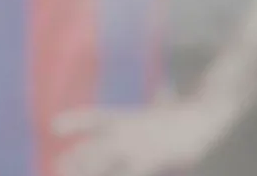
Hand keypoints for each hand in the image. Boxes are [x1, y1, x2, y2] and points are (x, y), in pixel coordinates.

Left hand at [54, 100, 222, 175]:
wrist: (202, 115)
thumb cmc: (187, 114)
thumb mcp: (168, 106)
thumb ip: (162, 100)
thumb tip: (166, 90)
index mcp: (125, 117)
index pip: (92, 117)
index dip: (73, 121)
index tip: (53, 127)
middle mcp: (124, 130)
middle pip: (92, 146)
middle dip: (75, 159)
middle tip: (58, 167)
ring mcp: (134, 145)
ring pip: (101, 162)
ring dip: (87, 171)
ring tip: (69, 174)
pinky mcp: (149, 159)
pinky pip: (127, 173)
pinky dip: (117, 175)